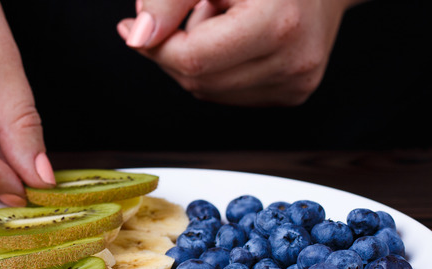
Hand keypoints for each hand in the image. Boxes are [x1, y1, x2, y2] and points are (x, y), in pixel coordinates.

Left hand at [118, 0, 362, 105]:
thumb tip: (138, 37)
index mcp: (278, 25)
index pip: (192, 59)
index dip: (155, 44)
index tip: (134, 27)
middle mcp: (293, 61)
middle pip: (197, 80)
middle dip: (174, 49)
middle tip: (183, 12)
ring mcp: (296, 83)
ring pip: (209, 91)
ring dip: (197, 59)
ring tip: (217, 18)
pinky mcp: (294, 93)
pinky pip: (231, 94)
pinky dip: (218, 69)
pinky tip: (233, 38)